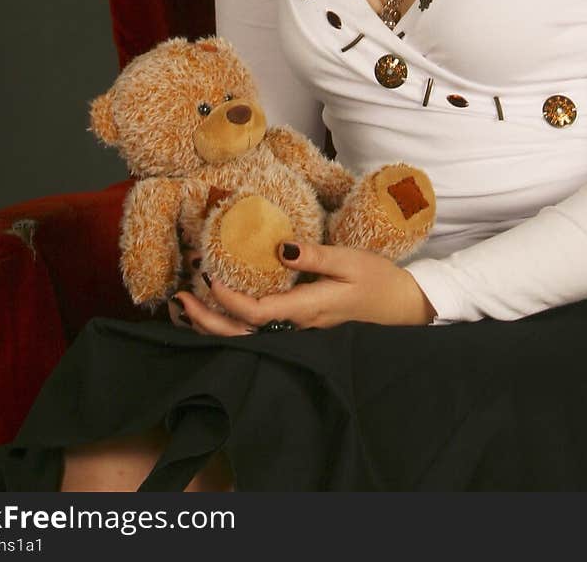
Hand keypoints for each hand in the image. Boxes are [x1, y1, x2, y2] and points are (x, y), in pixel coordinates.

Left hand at [170, 241, 436, 333]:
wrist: (406, 308)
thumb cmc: (380, 281)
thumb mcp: (349, 260)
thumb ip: (313, 256)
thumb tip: (279, 247)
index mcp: (308, 310)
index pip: (257, 313)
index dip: (228, 299)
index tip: (208, 277)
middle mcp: (298, 327)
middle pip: (243, 335)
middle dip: (208, 321)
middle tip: (179, 299)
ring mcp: (300, 332)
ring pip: (248, 338)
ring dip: (216, 324)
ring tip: (188, 306)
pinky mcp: (303, 328)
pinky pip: (260, 332)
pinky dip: (234, 323)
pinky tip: (221, 310)